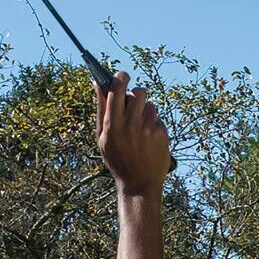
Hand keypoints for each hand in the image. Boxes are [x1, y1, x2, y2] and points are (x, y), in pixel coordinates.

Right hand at [97, 72, 170, 196]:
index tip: (123, 75)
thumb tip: (97, 84)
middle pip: (139, 93)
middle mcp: (131, 125)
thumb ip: (101, 110)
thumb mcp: (102, 138)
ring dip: (145, 112)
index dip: (121, 78)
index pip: (117, 90)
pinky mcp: (161, 133)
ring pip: (150, 105)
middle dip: (137, 94)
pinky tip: (148, 139)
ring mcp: (148, 129)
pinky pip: (158, 119)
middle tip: (134, 103)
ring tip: (140, 129)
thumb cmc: (117, 159)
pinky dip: (153, 125)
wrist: (139, 183)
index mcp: (112, 125)